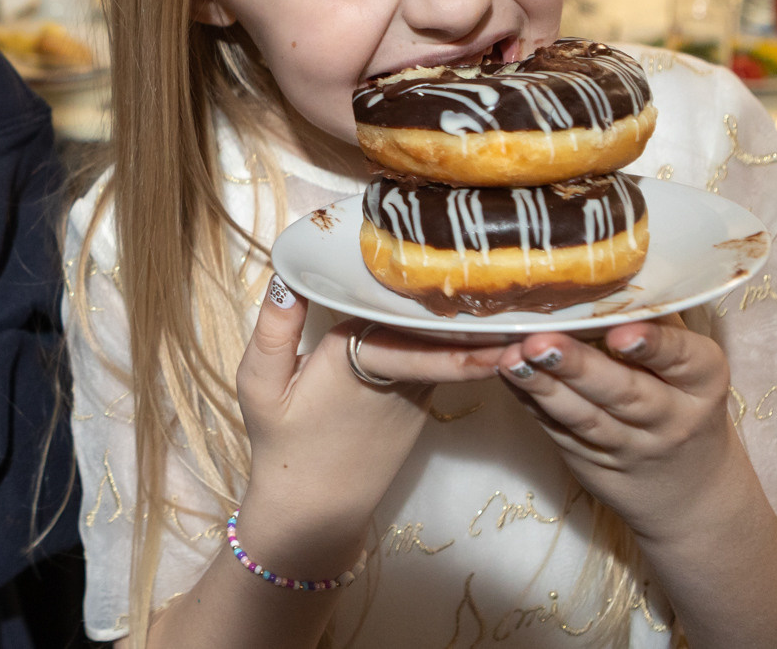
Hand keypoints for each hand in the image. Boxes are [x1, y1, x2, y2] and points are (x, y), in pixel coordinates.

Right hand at [231, 278, 505, 574]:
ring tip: (513, 291)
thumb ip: (274, 329)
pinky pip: (443, 361)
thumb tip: (288, 277)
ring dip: (478, 323)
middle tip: (516, 278)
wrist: (316, 509)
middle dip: (476, 302)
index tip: (468, 266)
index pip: (401, 311)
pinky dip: (461, 343)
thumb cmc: (283, 443)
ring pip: (445, 342)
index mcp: (354, 355)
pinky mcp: (423, 405)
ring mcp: (417, 392)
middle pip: (435, 322)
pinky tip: (480, 320)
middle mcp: (397, 372)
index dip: (436, 290)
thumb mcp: (259, 385)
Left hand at [496, 318, 744, 543]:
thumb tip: (609, 265)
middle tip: (541, 342)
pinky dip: (529, 401)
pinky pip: (558, 429)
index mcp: (703, 381)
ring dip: (543, 386)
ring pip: (585, 417)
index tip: (619, 332)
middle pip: (625, 394)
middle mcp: (672, 418)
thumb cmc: (680, 397)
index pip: (685, 360)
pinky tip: (506, 374)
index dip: (654, 346)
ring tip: (511, 358)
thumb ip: (654, 321)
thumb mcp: (686, 363)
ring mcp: (631, 447)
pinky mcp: (592, 462)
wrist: (689, 490)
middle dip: (580, 367)